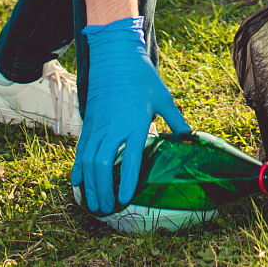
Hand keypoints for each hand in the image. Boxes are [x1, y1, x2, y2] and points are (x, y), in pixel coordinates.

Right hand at [76, 17, 186, 214]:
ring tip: (92, 204)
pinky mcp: (88, 123)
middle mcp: (113, 128)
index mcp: (134, 123)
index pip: (128, 159)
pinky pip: (80, 150)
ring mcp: (98, 126)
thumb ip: (176, 120)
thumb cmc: (142, 77)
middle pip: (102, 166)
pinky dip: (77, 168)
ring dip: (89, 185)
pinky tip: (77, 183)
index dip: (125, 181)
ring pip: (88, 161)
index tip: (125, 198)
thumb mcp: (163, 98)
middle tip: (107, 210)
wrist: (115, 56)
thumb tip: (190, 137)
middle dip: (103, 190)